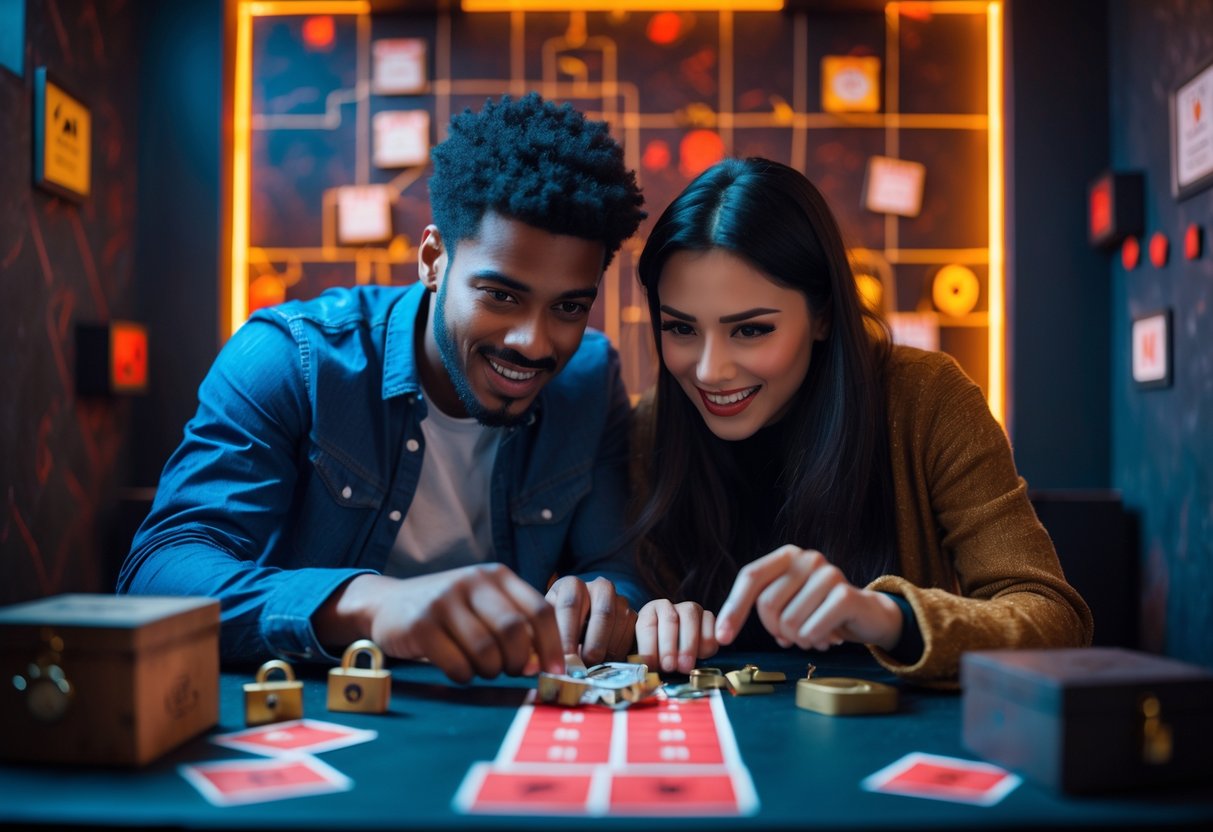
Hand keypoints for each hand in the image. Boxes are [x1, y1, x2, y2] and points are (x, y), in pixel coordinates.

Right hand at [315, 564, 563, 683]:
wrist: (387, 604)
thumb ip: (515, 622)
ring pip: (486, 651)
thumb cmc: (448, 611)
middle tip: (511, 672)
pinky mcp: (421, 624)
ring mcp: (445, 600)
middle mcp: (472, 581)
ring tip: (483, 670)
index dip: (552, 644)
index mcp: (496, 575)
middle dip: (518, 662)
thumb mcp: (482, 603)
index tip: (556, 671)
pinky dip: (465, 676)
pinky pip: (457, 664)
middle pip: (515, 632)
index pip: (540, 609)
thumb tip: (544, 662)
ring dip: (490, 671)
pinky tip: (460, 671)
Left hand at [545, 576, 635, 664]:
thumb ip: (543, 640)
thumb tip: (543, 662)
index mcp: (572, 585)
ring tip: (595, 670)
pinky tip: (607, 665)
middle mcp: (599, 586)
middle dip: (594, 644)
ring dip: (609, 650)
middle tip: (586, 666)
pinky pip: (632, 632)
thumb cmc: (558, 631)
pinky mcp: (633, 615)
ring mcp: (620, 599)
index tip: (565, 658)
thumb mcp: (546, 630)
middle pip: (603, 612)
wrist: (580, 630)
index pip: (570, 604)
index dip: (568, 634)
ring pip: (621, 623)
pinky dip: (621, 652)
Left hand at [635, 599, 717, 673]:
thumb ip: (645, 661)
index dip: (648, 646)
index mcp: (648, 613)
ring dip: (688, 645)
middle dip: (669, 647)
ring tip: (686, 667)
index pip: (646, 625)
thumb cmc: (658, 656)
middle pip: (669, 619)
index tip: (651, 665)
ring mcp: (690, 609)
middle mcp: (668, 607)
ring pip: (690, 617)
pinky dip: (707, 641)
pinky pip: (710, 624)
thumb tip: (643, 671)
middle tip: (669, 667)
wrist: (676, 654)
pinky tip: (702, 657)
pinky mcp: (708, 617)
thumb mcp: (647, 657)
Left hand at [714, 545, 903, 651]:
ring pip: (789, 621)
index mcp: (787, 556)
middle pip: (767, 604)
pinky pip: (811, 629)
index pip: (750, 577)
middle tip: (792, 636)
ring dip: (799, 639)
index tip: (722, 637)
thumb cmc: (820, 610)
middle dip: (776, 630)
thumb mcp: (789, 603)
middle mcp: (806, 558)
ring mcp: (828, 573)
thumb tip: (727, 631)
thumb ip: (765, 610)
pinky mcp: (845, 594)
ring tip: (814, 635)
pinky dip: (814, 641)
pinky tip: (829, 638)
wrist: (868, 614)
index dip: (733, 608)